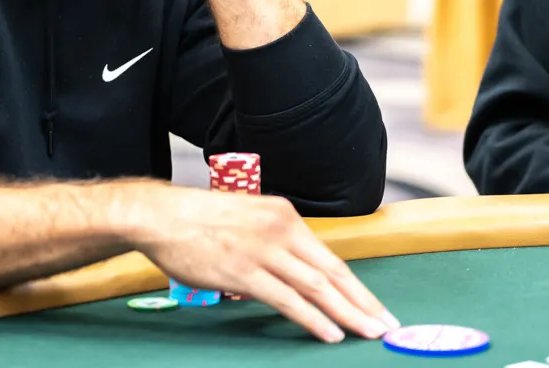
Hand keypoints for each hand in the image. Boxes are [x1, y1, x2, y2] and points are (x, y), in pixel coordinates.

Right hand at [131, 188, 398, 343]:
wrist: (162, 216)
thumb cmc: (200, 220)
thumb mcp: (248, 218)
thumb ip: (275, 240)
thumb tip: (298, 269)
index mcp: (284, 215)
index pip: (330, 257)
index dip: (357, 286)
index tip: (376, 307)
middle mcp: (280, 230)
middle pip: (332, 272)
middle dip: (363, 303)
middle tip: (386, 326)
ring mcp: (263, 251)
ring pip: (316, 287)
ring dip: (346, 314)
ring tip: (367, 333)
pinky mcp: (244, 272)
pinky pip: (287, 300)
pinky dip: (312, 318)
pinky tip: (329, 333)